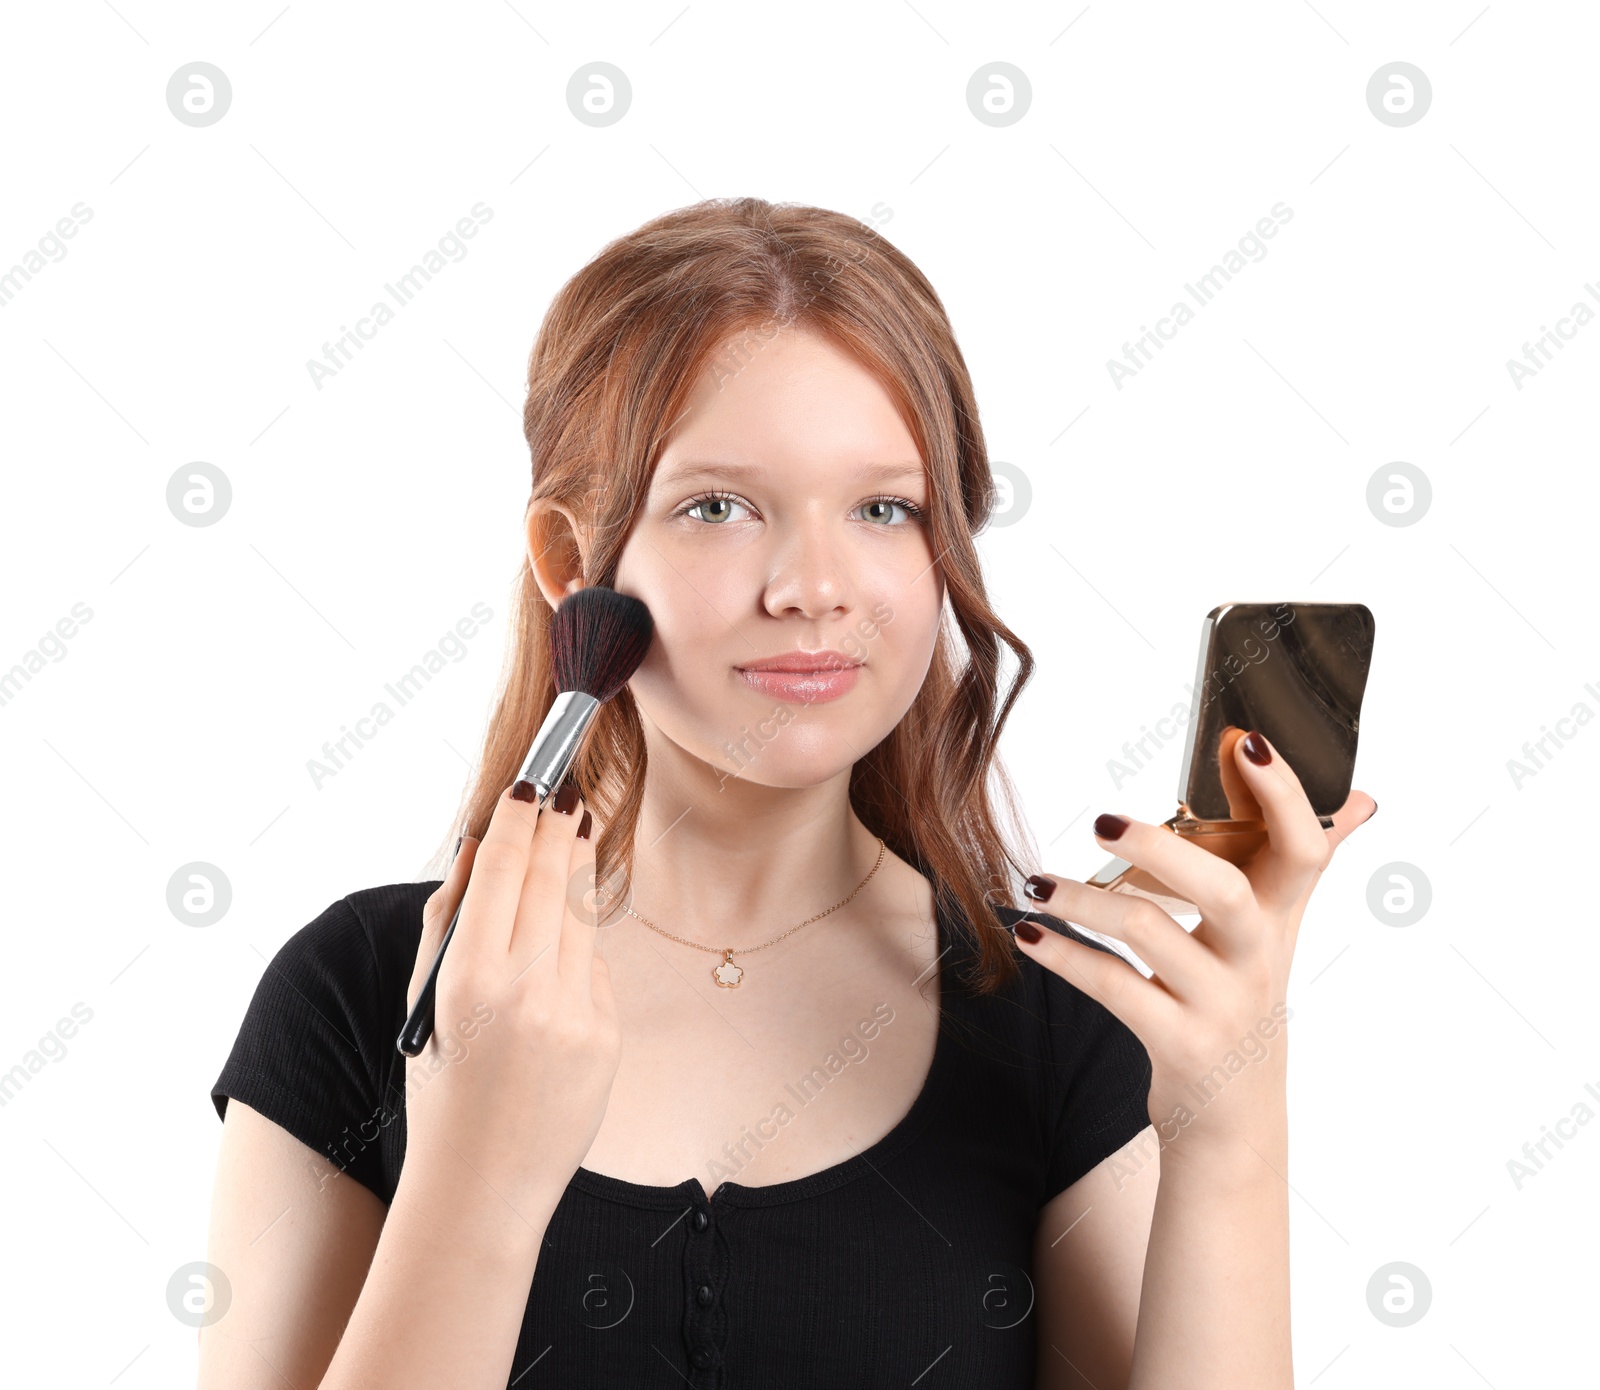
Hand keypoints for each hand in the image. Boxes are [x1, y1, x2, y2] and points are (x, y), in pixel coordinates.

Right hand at [402, 782, 621, 1217]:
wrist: (481, 1186)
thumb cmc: (440, 1089)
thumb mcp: (423, 1003)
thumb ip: (448, 920)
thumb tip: (478, 845)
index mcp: (469, 978)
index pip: (503, 871)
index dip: (520, 819)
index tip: (530, 783)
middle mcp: (527, 991)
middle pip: (552, 880)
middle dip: (558, 828)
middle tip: (566, 789)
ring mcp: (575, 1015)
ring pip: (582, 919)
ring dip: (579, 871)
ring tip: (577, 832)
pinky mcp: (608, 1037)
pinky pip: (595, 972)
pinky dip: (579, 954)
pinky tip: (564, 948)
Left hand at [1012, 728, 1376, 1154]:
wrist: (1236, 1119)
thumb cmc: (1242, 1001)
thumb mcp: (1274, 933)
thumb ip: (1296, 863)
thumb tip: (1358, 798)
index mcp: (1282, 919)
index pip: (1307, 849)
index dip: (1285, 795)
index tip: (1247, 741)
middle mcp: (1259, 959)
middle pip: (1228, 890)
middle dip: (1164, 847)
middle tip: (1102, 819)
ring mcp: (1220, 1004)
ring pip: (1153, 934)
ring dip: (1086, 900)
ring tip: (1040, 882)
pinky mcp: (1179, 1043)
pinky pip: (1114, 988)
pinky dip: (1065, 955)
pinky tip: (1031, 933)